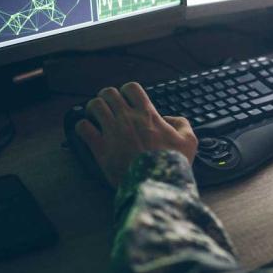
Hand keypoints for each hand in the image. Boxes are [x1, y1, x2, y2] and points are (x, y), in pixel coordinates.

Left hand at [75, 83, 197, 187]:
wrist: (158, 185)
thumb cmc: (173, 164)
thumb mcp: (189, 142)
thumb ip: (182, 124)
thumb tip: (170, 119)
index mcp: (147, 115)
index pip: (131, 88)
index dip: (127, 92)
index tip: (127, 101)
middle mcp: (128, 119)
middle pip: (108, 93)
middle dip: (107, 98)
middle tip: (109, 109)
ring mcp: (112, 132)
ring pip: (94, 105)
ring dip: (93, 109)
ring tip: (96, 118)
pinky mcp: (101, 148)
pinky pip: (83, 127)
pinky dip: (83, 127)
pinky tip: (88, 133)